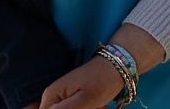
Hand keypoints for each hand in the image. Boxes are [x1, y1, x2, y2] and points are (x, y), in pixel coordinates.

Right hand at [39, 24, 161, 108]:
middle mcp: (53, 95)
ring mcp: (63, 96)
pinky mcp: (72, 97)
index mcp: (51, 95)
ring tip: (98, 106)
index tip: (82, 108)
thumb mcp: (85, 100)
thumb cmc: (103, 81)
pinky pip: (76, 108)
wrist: (118, 65)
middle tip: (94, 107)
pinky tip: (99, 105)